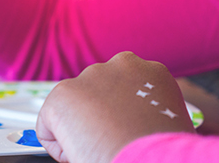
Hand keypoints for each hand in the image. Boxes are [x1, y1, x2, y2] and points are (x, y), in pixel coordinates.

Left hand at [35, 53, 197, 162]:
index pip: (124, 88)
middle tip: (110, 142)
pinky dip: (58, 146)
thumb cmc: (163, 155)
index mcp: (153, 73)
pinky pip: (48, 125)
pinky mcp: (63, 94)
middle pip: (97, 92)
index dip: (121, 116)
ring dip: (81, 128)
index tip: (125, 133)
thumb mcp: (171, 124)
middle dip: (98, 116)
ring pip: (73, 107)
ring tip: (99, 149)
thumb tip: (135, 125)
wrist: (152, 161)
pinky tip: (80, 155)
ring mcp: (92, 76)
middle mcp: (123, 65)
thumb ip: (150, 112)